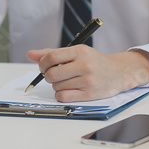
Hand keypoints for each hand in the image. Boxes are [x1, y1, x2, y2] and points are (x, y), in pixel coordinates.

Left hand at [25, 46, 148, 101]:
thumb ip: (52, 53)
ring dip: (56, 86)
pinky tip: (68, 90)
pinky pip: (63, 97)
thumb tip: (30, 54)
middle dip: (48, 76)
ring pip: (56, 86)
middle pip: (52, 74)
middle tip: (54, 75)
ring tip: (66, 82)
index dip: (42, 64)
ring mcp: (88, 80)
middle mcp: (84, 65)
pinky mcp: (90, 94)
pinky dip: (61, 95)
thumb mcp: (76, 52)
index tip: (44, 66)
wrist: (118, 72)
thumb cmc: (93, 61)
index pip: (51, 57)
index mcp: (79, 51)